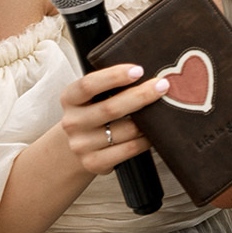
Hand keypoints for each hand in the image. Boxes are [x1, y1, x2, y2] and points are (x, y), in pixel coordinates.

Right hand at [57, 63, 173, 175]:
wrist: (76, 146)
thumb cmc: (93, 113)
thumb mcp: (92, 97)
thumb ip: (111, 86)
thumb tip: (147, 75)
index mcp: (69, 99)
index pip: (88, 85)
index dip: (114, 76)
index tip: (138, 70)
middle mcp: (72, 122)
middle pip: (110, 108)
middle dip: (141, 95)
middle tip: (162, 85)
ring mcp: (81, 145)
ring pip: (124, 130)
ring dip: (147, 121)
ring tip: (162, 110)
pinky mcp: (93, 162)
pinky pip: (128, 149)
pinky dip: (145, 140)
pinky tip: (153, 133)